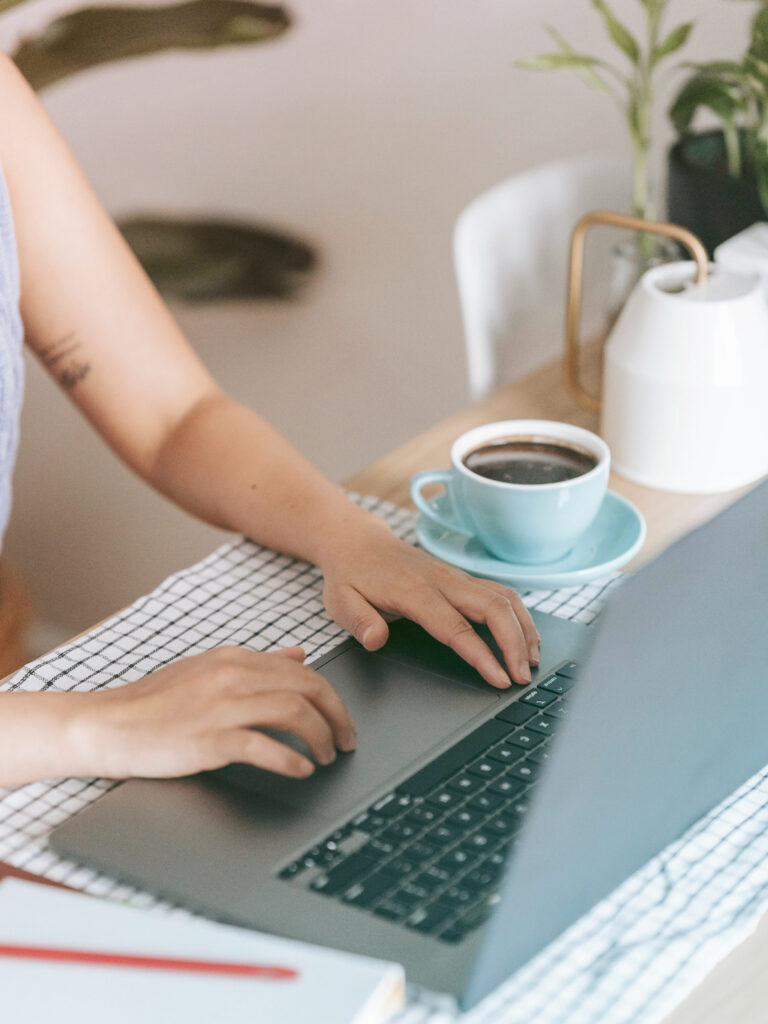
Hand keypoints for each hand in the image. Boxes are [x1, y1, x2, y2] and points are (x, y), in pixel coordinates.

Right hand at [68, 646, 355, 779]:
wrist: (106, 723)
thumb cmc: (155, 702)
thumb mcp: (208, 669)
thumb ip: (258, 663)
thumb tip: (299, 654)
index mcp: (235, 659)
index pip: (303, 671)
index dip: (331, 697)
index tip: (342, 720)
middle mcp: (232, 676)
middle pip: (307, 688)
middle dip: (336, 716)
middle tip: (346, 741)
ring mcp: (219, 706)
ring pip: (293, 711)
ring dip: (320, 736)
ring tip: (327, 756)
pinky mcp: (207, 739)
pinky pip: (261, 746)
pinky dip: (289, 759)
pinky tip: (301, 769)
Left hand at [318, 516, 540, 688]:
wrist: (358, 543)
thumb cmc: (350, 576)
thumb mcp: (340, 602)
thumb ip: (359, 622)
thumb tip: (375, 640)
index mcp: (414, 591)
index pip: (457, 627)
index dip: (482, 655)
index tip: (500, 679)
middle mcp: (443, 580)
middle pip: (494, 607)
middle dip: (516, 643)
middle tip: (523, 678)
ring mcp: (456, 577)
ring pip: (504, 597)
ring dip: (524, 629)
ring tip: (532, 662)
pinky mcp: (462, 578)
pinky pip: (500, 593)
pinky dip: (519, 616)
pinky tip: (525, 638)